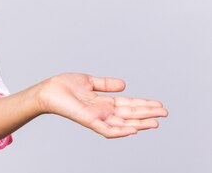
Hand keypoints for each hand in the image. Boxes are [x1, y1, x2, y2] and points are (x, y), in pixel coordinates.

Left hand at [37, 73, 168, 137]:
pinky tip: (132, 129)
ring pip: (123, 124)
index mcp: (104, 102)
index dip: (144, 104)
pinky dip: (120, 131)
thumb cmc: (64, 86)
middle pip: (130, 114)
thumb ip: (106, 84)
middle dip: (147, 114)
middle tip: (165, 113)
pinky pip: (107, 130)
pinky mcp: (89, 121)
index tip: (159, 104)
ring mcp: (97, 117)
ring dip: (139, 124)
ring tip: (155, 123)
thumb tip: (124, 84)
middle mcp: (103, 111)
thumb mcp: (89, 81)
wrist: (48, 90)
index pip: (128, 105)